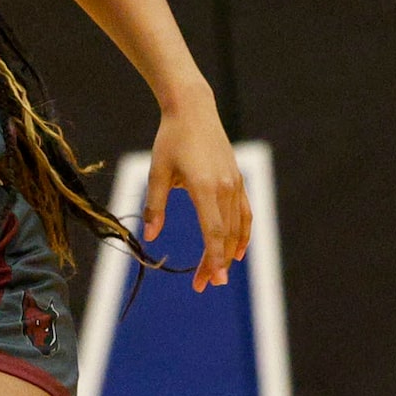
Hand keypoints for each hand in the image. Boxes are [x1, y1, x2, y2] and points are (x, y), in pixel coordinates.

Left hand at [143, 92, 249, 290]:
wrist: (193, 110)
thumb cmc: (170, 139)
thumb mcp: (157, 172)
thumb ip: (155, 206)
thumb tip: (150, 237)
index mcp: (205, 186)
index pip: (213, 231)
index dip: (214, 258)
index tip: (213, 280)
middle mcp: (225, 187)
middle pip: (226, 235)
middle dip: (217, 263)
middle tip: (205, 285)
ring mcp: (235, 183)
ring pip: (238, 227)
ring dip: (229, 253)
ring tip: (217, 273)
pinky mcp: (237, 180)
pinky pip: (245, 213)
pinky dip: (243, 234)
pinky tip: (238, 251)